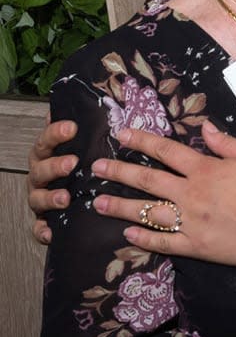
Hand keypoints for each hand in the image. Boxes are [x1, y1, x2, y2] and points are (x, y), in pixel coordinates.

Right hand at [27, 116, 78, 243]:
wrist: (76, 193)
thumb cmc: (78, 163)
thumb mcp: (82, 145)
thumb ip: (85, 128)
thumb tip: (96, 103)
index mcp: (47, 154)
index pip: (47, 140)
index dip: (56, 132)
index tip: (72, 127)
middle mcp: (40, 174)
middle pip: (40, 169)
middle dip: (55, 166)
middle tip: (72, 163)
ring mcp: (40, 197)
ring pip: (38, 197)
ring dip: (50, 197)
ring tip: (65, 198)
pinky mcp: (43, 219)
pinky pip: (38, 227)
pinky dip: (42, 231)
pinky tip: (51, 233)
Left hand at [91, 122, 235, 266]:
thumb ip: (225, 142)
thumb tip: (204, 127)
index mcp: (205, 168)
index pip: (166, 151)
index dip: (142, 141)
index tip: (121, 135)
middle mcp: (192, 193)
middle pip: (149, 180)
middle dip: (120, 172)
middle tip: (97, 168)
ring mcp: (192, 222)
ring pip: (150, 213)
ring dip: (122, 207)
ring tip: (99, 203)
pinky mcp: (198, 246)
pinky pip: (165, 243)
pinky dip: (145, 239)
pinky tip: (128, 236)